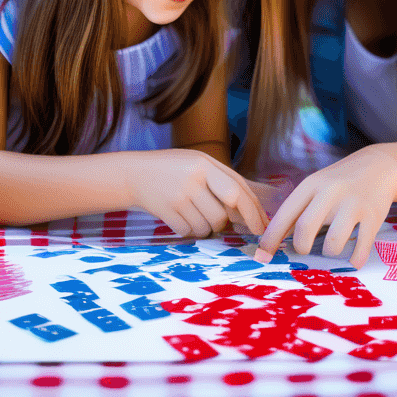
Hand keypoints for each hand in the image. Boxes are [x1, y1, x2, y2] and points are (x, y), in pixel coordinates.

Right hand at [125, 150, 268, 238]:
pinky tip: (182, 216)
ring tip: (196, 211)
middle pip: (222, 215)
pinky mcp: (166, 212)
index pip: (236, 191)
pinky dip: (190, 230)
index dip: (252, 212)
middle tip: (230, 224)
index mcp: (204, 164)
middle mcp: (192, 179)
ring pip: (207, 227)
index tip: (261, 227)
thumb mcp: (199, 163)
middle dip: (229, 223)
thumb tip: (251, 211)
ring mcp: (178, 196)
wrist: (134, 174)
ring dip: (207, 226)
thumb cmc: (175, 169)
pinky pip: (190, 232)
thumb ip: (225, 181)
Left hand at [255, 146, 396, 267]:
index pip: (285, 214)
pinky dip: (354, 260)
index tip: (262, 256)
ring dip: (329, 253)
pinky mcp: (373, 216)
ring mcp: (353, 204)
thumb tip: (274, 240)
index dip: (271, 238)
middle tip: (304, 249)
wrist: (379, 166)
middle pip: (305, 229)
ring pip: (333, 243)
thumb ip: (298, 209)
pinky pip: (360, 248)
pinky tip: (352, 259)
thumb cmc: (340, 181)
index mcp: (311, 184)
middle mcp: (331, 192)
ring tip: (331, 248)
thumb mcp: (316, 186)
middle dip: (301, 248)